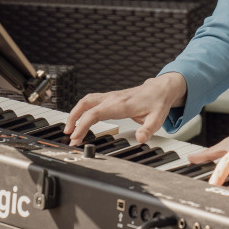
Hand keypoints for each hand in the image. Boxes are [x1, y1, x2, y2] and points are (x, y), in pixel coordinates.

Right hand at [64, 72, 186, 145]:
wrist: (160, 89)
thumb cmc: (157, 102)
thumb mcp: (157, 119)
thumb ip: (148, 129)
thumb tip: (140, 139)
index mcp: (120, 104)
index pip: (95, 113)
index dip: (82, 125)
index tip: (76, 137)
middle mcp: (112, 98)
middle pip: (85, 104)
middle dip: (73, 118)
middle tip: (68, 134)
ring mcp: (110, 97)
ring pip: (86, 101)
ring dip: (75, 113)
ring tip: (70, 129)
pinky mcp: (110, 98)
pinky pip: (91, 101)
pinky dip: (82, 110)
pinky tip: (81, 120)